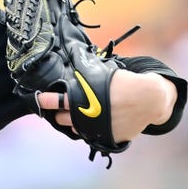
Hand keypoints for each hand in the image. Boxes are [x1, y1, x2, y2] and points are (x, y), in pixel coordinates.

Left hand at [36, 70, 176, 143]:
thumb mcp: (102, 71)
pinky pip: (92, 136)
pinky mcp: (107, 138)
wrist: (149, 99)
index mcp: (83, 98)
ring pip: (76, 128)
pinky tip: (95, 120)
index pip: (56, 100)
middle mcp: (87, 117)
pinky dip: (91, 129)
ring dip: (75, 122)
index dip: (45, 100)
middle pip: (62, 118)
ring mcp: (96, 130)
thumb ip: (84, 67)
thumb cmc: (124, 82)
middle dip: (60, 113)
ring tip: (79, 113)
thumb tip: (71, 49)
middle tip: (62, 107)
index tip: (38, 99)